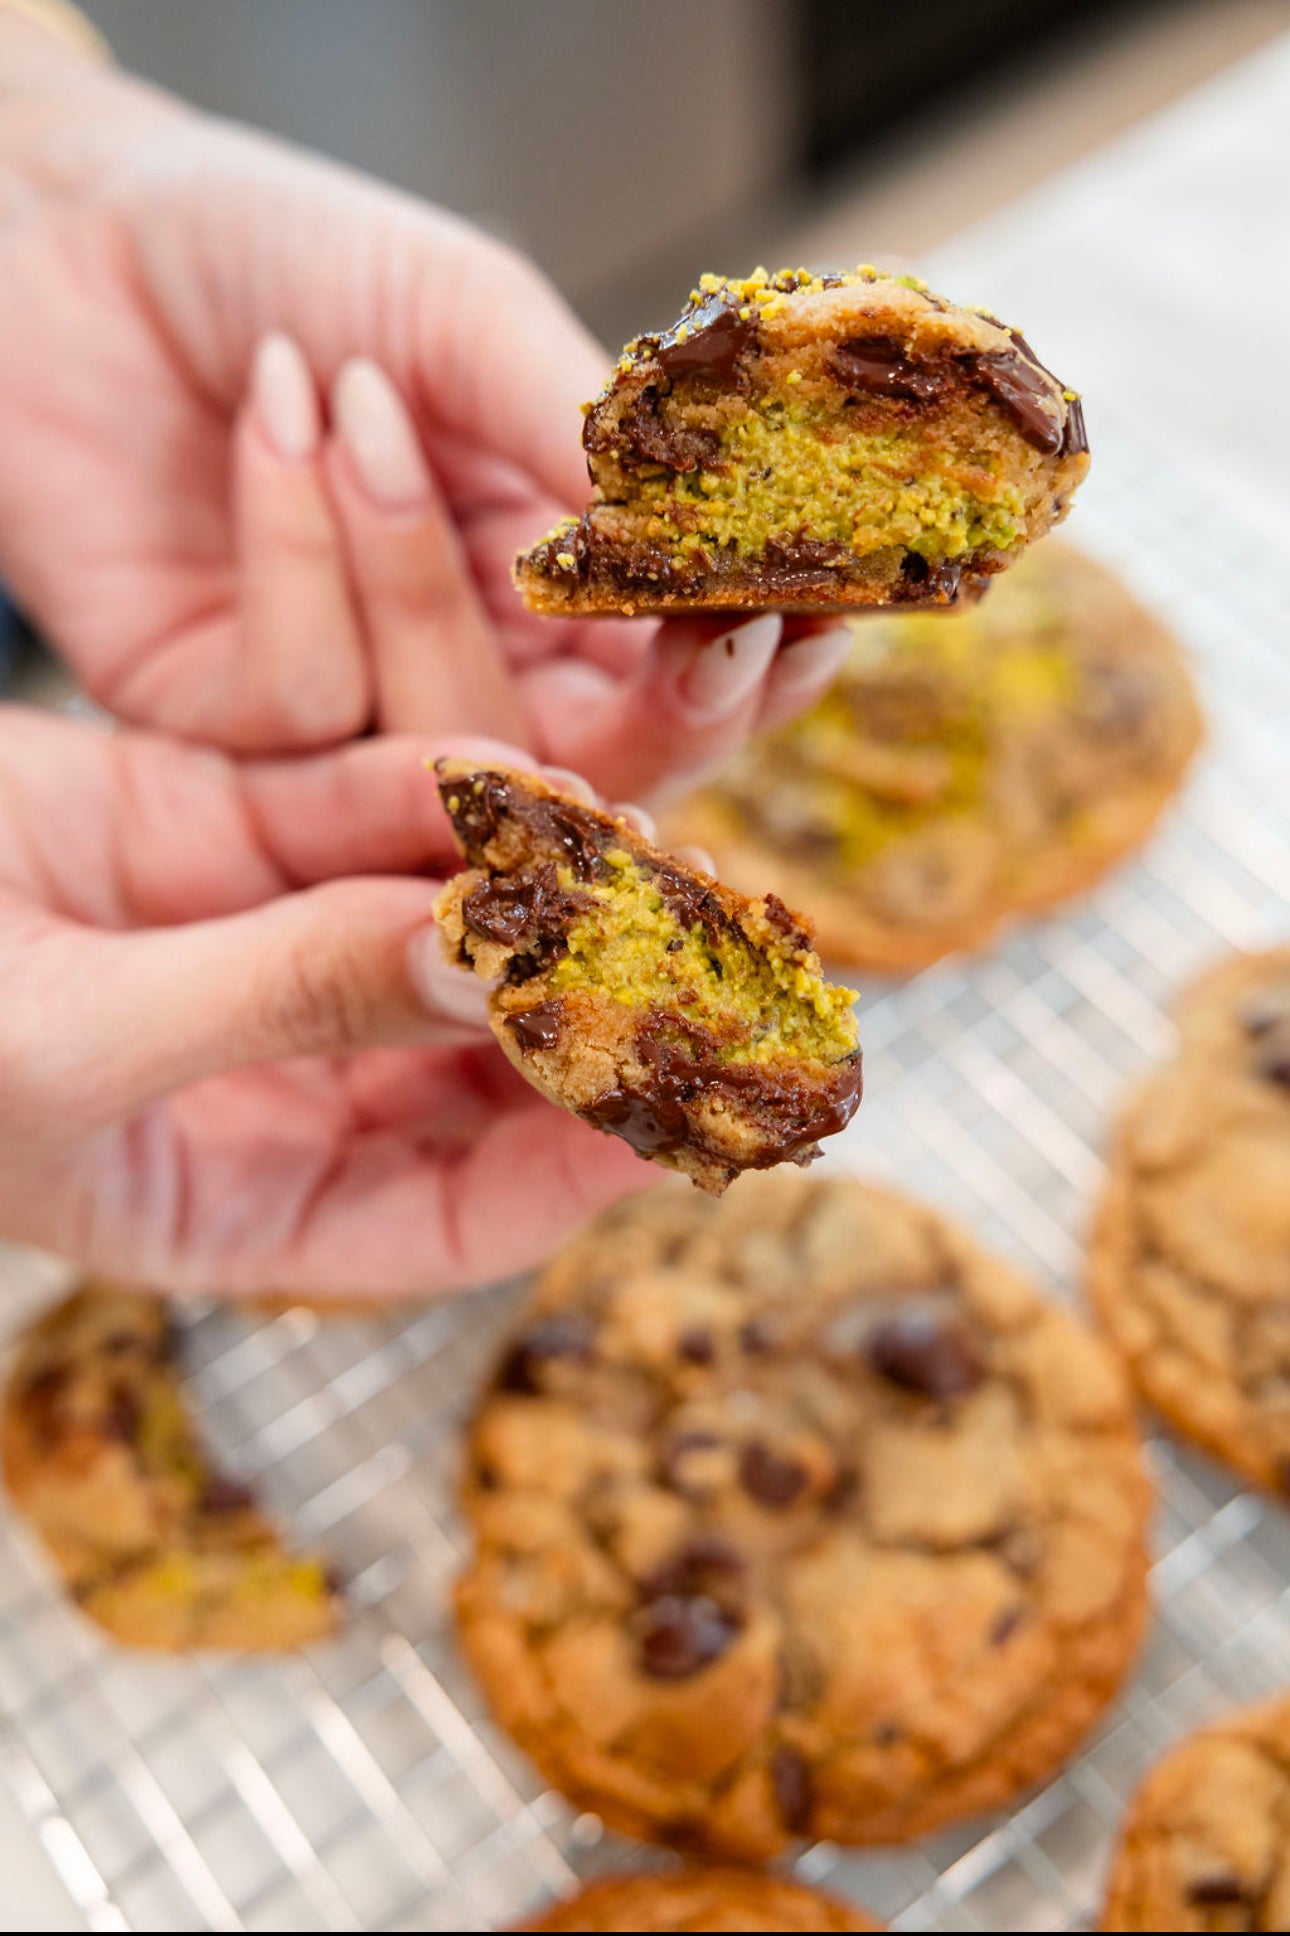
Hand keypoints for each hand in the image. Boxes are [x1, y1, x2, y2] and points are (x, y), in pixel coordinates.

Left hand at [0, 25, 848, 798]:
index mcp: (543, 573)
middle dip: (671, 709)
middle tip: (715, 634)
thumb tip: (717, 540)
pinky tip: (267, 420)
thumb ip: (585, 436)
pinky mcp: (226, 733)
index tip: (818, 621)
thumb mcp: (464, 312)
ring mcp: (345, 712)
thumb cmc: (281, 251)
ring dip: (416, 567)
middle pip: (598, 766)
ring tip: (358, 399)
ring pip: (452, 741)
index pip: (674, 672)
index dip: (751, 666)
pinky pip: (306, 702)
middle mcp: (457, 662)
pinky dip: (298, 549)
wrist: (69, 237)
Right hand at [0, 707, 649, 1296]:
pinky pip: (356, 806)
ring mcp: (254, 946)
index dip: (577, 1174)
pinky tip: (516, 773)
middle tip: (691, 951)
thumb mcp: (73, 1045)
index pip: (456, 1217)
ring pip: (433, 922)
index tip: (682, 1112)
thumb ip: (280, 999)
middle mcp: (277, 1081)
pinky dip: (435, 786)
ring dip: (535, 884)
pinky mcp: (217, 819)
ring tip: (633, 840)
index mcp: (240, 1204)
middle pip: (477, 1063)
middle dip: (586, 1009)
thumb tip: (485, 965)